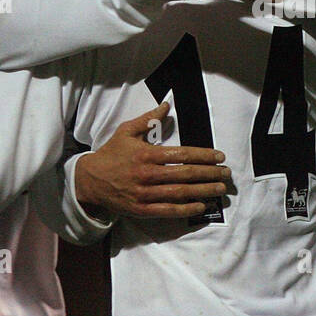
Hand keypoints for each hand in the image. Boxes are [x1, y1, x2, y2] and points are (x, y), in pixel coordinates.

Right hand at [74, 102, 231, 218]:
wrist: (89, 180)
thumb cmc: (111, 154)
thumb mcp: (126, 131)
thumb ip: (148, 119)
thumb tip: (166, 105)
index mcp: (146, 154)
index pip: (182, 154)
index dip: (204, 155)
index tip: (220, 157)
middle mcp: (147, 174)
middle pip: (185, 174)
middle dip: (209, 174)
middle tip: (226, 174)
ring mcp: (144, 193)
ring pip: (180, 193)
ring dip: (203, 191)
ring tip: (220, 189)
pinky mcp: (142, 209)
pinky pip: (168, 210)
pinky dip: (186, 209)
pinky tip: (201, 206)